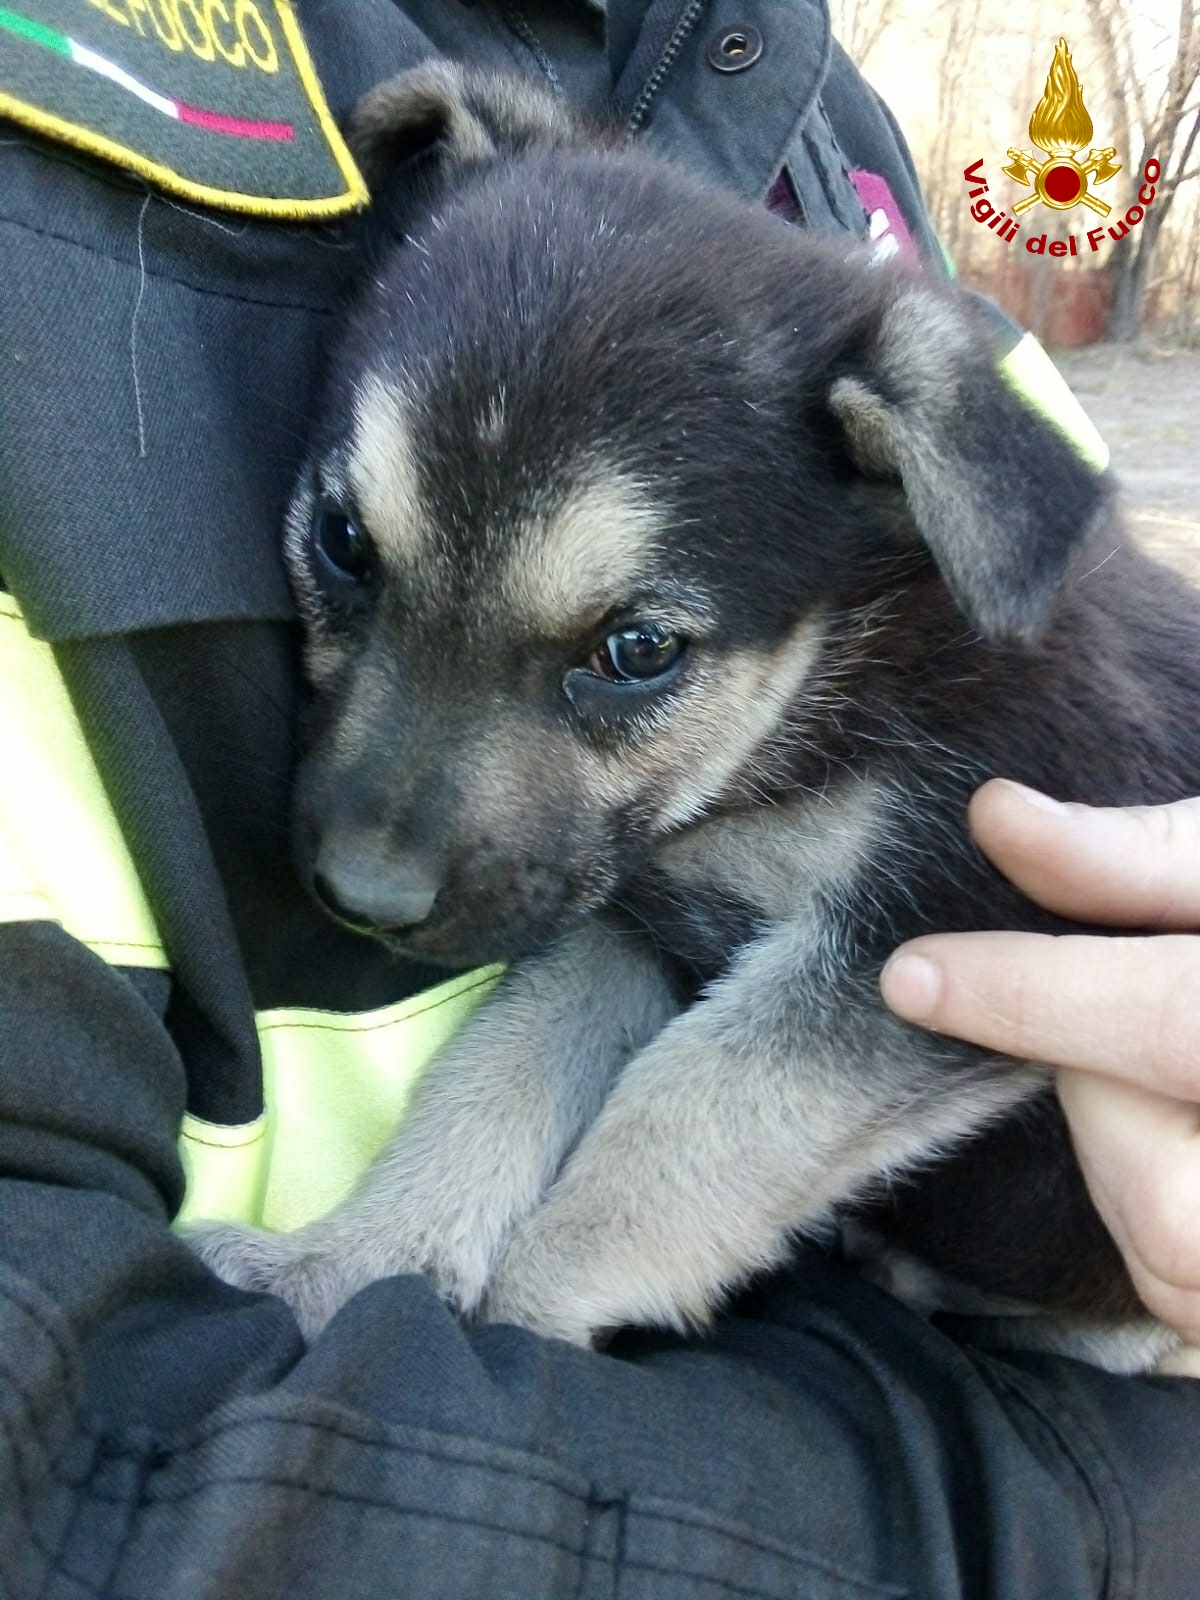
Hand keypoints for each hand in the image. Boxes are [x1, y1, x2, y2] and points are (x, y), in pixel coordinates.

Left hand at [880, 779, 1199, 1375]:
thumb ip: (1140, 859)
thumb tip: (998, 818)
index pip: (1173, 1024)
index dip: (1034, 1001)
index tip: (913, 975)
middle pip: (1163, 1202)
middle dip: (1097, 1105)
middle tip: (1100, 1030)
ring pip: (1170, 1264)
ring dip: (1122, 1169)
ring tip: (1151, 1089)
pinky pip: (1188, 1305)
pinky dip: (1158, 1238)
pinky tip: (1169, 1150)